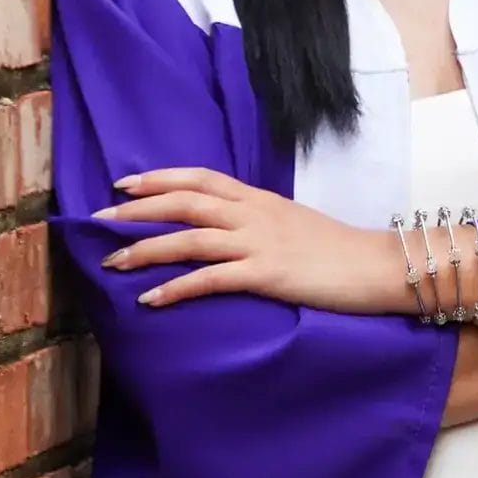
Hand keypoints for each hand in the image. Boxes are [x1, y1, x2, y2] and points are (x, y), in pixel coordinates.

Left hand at [93, 169, 403, 312]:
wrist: (378, 266)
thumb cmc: (338, 251)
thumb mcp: (293, 223)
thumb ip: (258, 221)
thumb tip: (227, 229)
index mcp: (258, 199)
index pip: (200, 178)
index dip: (160, 178)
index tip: (125, 184)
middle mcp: (253, 214)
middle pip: (185, 202)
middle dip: (138, 210)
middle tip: (99, 220)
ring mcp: (259, 243)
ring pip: (190, 238)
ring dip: (146, 249)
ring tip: (113, 263)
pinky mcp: (266, 275)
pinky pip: (211, 279)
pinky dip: (176, 288)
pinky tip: (151, 299)